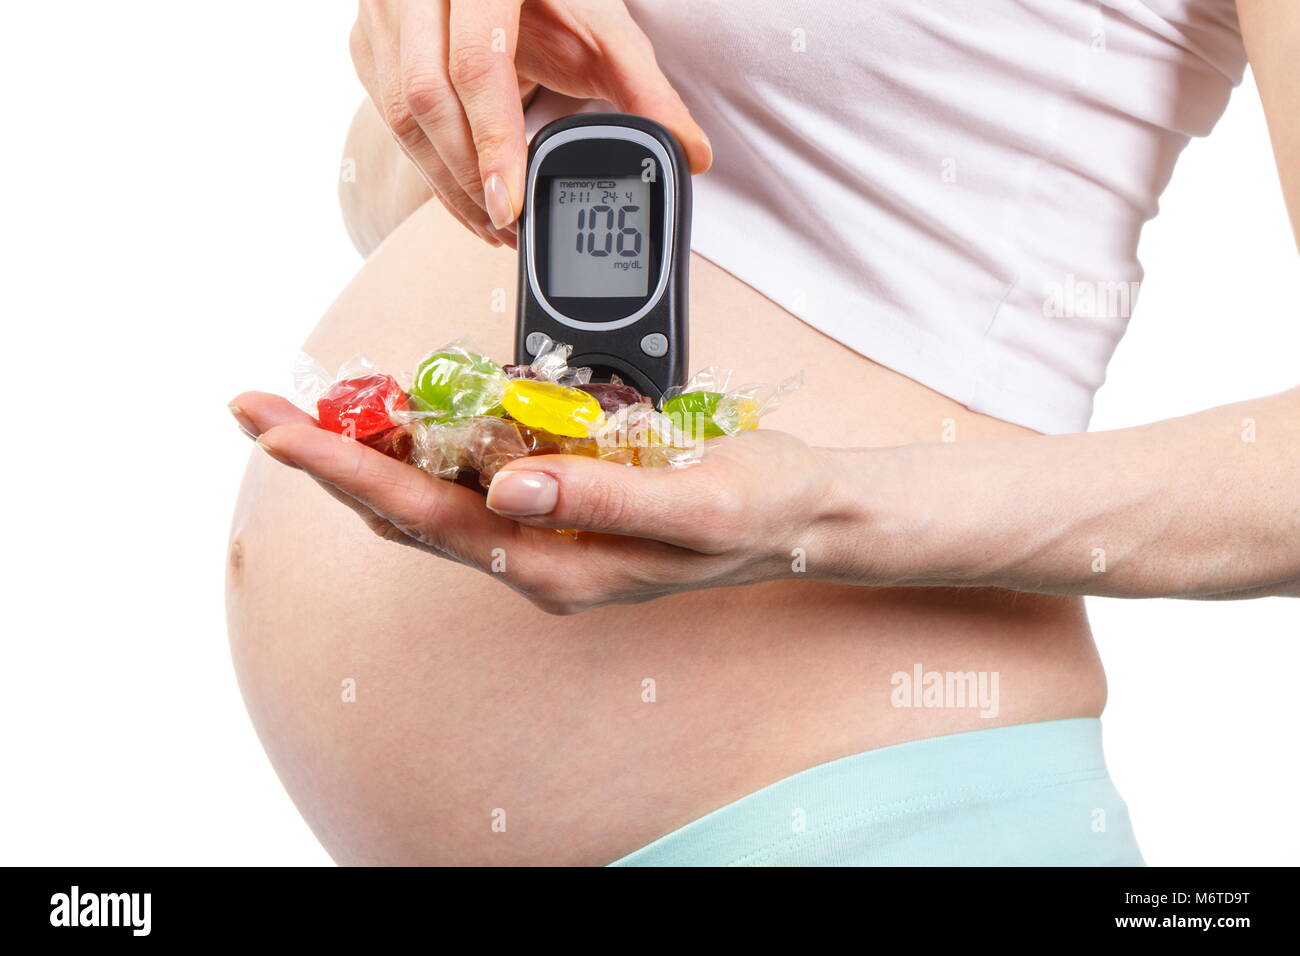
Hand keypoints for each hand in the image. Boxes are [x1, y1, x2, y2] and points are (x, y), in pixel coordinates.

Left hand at [230, 392, 845, 614]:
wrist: (802, 514)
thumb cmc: (754, 510)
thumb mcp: (690, 505)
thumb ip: (600, 498)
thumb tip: (508, 484)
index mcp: (556, 565)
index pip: (425, 516)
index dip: (345, 469)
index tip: (278, 426)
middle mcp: (537, 555)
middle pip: (406, 508)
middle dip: (329, 457)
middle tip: (259, 406)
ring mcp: (546, 531)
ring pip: (433, 494)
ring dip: (369, 450)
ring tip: (312, 403)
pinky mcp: (560, 502)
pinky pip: (476, 475)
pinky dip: (431, 441)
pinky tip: (411, 411)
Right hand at [349, 0, 712, 247]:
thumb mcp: (604, 27)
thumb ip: (645, 88)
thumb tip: (693, 153)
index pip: (476, 63)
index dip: (492, 141)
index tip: (510, 203)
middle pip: (425, 97)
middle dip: (467, 177)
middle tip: (508, 227)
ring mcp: (385, 15)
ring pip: (399, 114)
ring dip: (446, 183)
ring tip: (495, 225)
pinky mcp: (370, 45)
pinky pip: (388, 119)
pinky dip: (429, 170)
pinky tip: (467, 200)